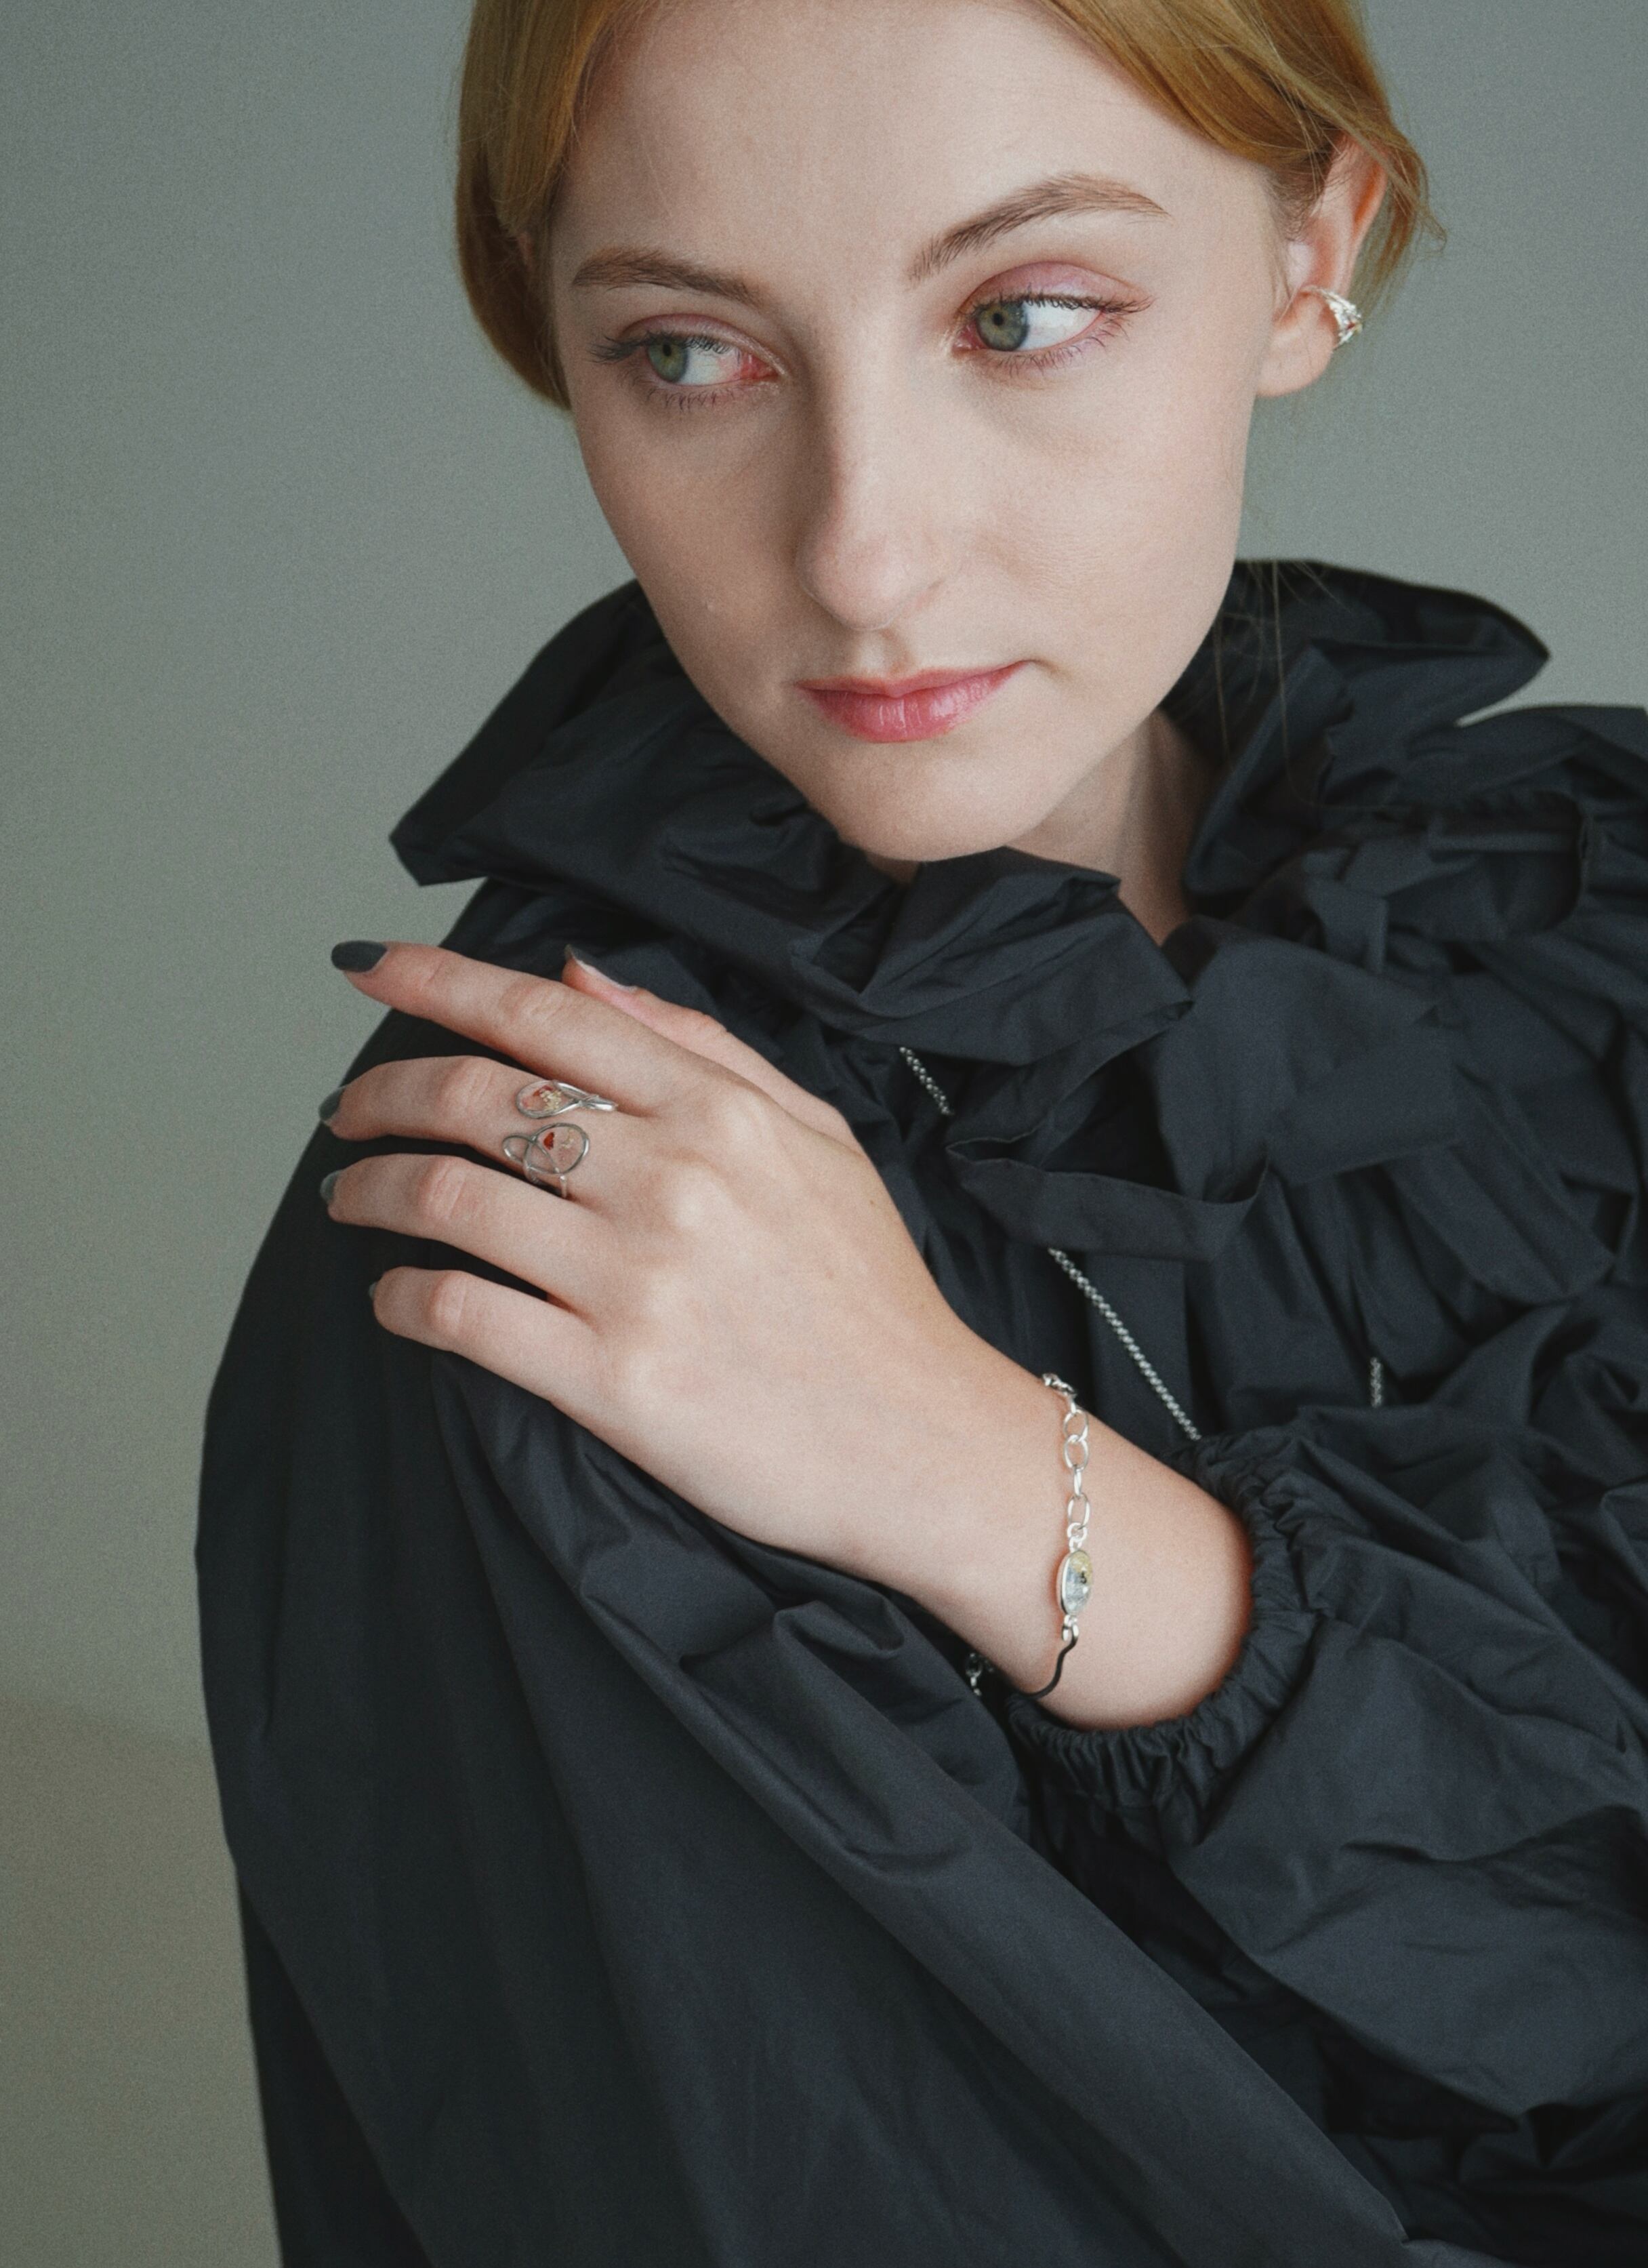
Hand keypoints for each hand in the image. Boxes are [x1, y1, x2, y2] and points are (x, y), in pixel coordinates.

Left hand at [322, 941, 1251, 1726]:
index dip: (439, 980)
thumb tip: (580, 975)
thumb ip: (700, 1047)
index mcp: (718, 1113)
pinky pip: (462, 1314)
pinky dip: (401, 1297)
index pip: (547, 1015)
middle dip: (382, 1093)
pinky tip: (394, 1295)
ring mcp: (638, 1280)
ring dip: (374, 1188)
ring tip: (353, 1195)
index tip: (372, 969)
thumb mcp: (818, 1138)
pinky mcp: (612, 1379)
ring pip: (450, 1199)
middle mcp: (673, 1180)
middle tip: (348, 1112)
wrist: (927, 1441)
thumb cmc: (871, 1295)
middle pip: (477, 1098)